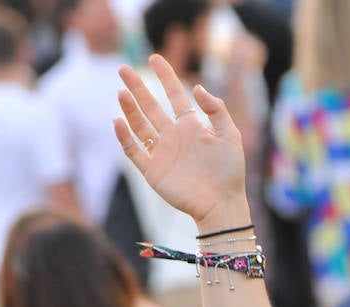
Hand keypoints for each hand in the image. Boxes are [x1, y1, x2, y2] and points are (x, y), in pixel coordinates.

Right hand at [114, 55, 250, 230]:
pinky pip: (133, 151)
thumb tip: (197, 88)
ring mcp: (162, 153)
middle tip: (124, 69)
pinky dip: (125, 137)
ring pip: (140, 126)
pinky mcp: (153, 171)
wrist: (221, 204)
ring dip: (129, 109)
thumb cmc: (229, 172)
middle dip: (138, 88)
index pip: (175, 95)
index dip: (166, 76)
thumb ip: (217, 110)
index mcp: (192, 126)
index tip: (155, 58)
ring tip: (121, 92)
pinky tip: (118, 121)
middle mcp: (174, 137)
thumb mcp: (230, 135)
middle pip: (151, 107)